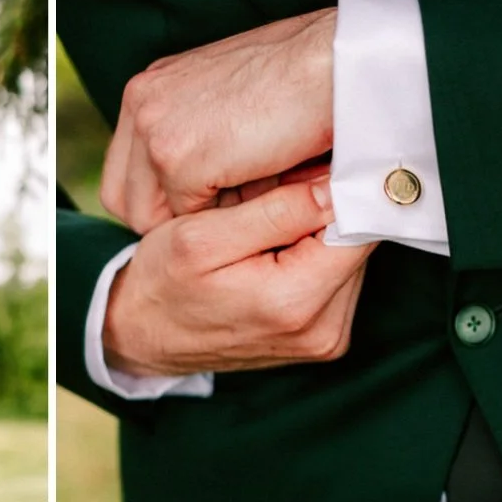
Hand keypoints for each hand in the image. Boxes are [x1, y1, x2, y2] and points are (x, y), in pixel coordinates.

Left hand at [102, 8, 336, 232]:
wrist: (335, 63)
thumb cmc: (306, 76)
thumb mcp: (236, 98)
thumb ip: (205, 131)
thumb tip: (206, 186)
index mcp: (153, 85)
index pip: (126, 170)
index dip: (162, 198)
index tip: (207, 202)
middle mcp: (142, 102)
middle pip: (124, 199)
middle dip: (170, 218)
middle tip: (224, 211)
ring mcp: (154, 130)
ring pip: (150, 216)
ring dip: (198, 219)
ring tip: (247, 197)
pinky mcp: (177, 159)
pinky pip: (188, 219)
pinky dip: (225, 218)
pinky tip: (260, 190)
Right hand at [103, 177, 374, 377]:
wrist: (144, 338)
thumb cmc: (162, 283)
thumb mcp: (201, 237)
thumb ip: (274, 211)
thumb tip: (334, 186)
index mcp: (293, 303)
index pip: (354, 228)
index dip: (340, 188)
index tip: (316, 163)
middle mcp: (323, 330)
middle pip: (357, 244)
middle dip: (327, 211)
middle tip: (281, 191)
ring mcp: (328, 338)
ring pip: (350, 258)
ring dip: (321, 231)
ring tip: (273, 220)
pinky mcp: (326, 337)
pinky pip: (337, 278)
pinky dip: (315, 254)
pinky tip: (280, 245)